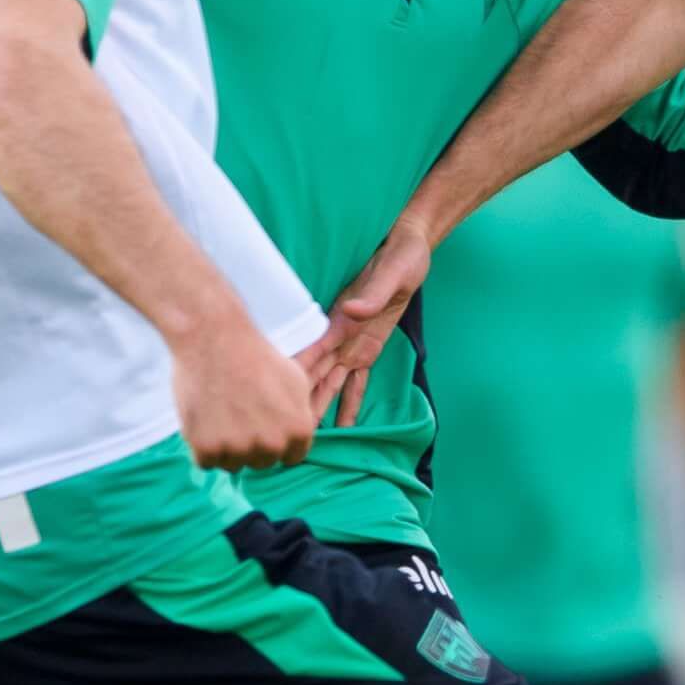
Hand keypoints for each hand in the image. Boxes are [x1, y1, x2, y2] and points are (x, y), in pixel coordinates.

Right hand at [175, 323, 316, 470]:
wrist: (214, 339)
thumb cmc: (255, 355)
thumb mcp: (296, 380)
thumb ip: (302, 414)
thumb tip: (298, 437)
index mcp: (298, 430)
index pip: (290, 457)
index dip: (276, 440)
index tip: (262, 424)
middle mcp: (272, 445)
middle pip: (262, 462)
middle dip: (252, 445)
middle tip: (238, 414)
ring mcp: (238, 449)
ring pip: (233, 464)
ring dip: (226, 448)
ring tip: (220, 414)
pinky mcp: (206, 449)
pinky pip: (207, 462)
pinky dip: (202, 446)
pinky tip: (204, 419)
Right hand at [302, 212, 435, 426]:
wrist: (409, 245)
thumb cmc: (400, 253)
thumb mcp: (391, 271)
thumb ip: (372, 294)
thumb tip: (352, 310)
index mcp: (339, 318)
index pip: (310, 350)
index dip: (293, 373)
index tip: (275, 398)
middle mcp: (340, 335)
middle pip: (314, 375)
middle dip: (299, 402)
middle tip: (285, 433)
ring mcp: (351, 343)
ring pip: (329, 383)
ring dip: (318, 408)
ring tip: (307, 439)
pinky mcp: (367, 348)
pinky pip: (356, 381)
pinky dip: (349, 403)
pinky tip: (343, 426)